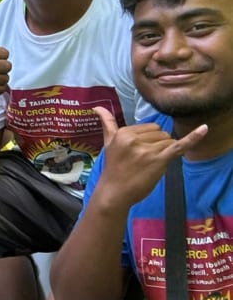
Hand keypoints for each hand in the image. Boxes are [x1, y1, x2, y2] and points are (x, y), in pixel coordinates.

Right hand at [92, 106, 206, 209]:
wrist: (114, 192)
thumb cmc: (113, 168)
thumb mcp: (108, 143)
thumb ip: (107, 124)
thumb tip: (97, 107)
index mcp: (124, 132)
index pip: (149, 127)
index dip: (149, 140)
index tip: (138, 153)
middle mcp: (135, 138)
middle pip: (161, 133)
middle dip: (158, 145)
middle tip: (144, 160)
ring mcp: (147, 149)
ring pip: (169, 141)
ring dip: (165, 152)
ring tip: (150, 165)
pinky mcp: (158, 160)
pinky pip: (178, 146)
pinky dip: (193, 138)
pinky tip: (204, 129)